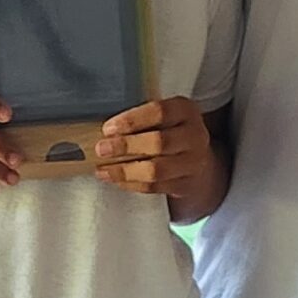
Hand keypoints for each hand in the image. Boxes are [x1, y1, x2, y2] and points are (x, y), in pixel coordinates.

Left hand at [94, 97, 217, 211]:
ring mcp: (193, 162)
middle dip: (125, 146)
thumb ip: (140, 119)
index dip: (132, 121)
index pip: (160, 112)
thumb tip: (106, 132)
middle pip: (159, 142)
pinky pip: (155, 187)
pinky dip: (132, 184)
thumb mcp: (162, 115)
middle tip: (102, 149)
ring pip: (156, 170)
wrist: (196, 157)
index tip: (108, 128)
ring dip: (125, 171)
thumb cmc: (170, 130)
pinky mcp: (186, 185)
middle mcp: (194, 136)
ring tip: (103, 169)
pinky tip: (117, 180)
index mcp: (186, 111)